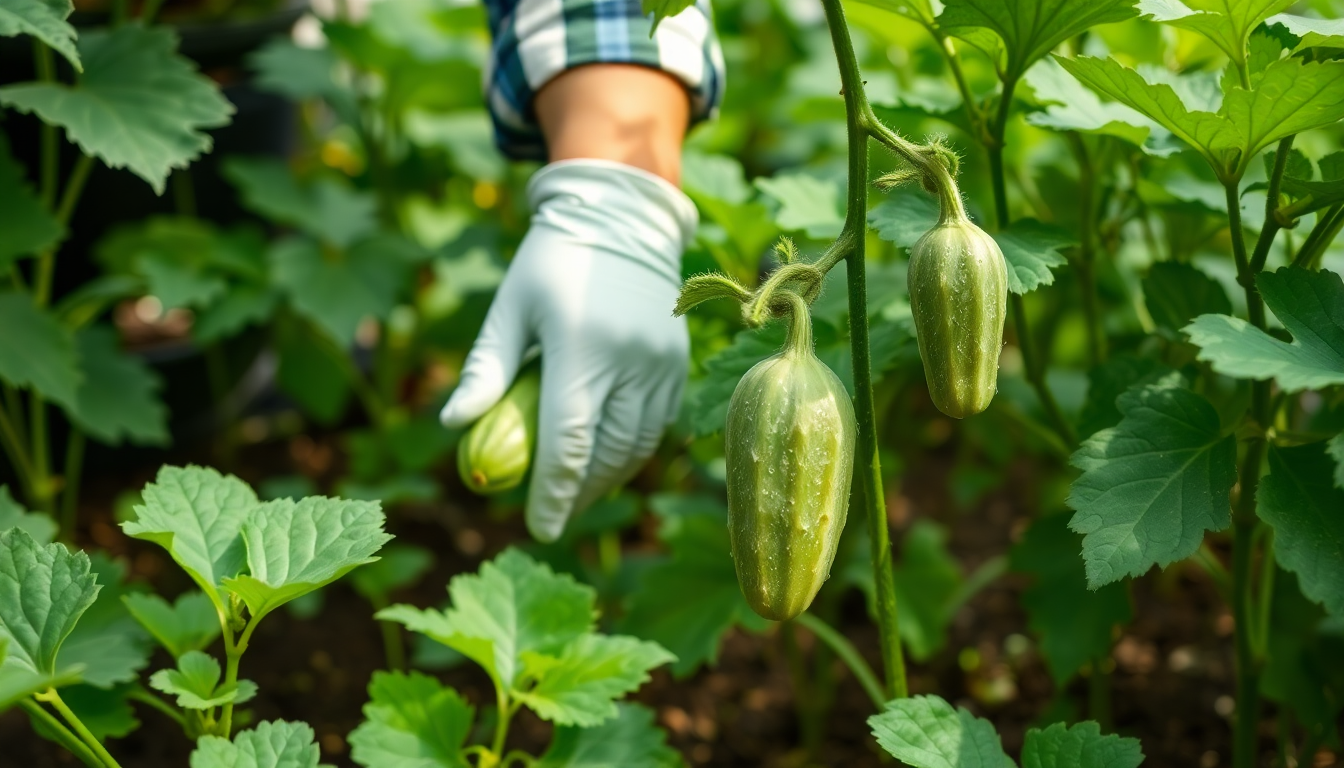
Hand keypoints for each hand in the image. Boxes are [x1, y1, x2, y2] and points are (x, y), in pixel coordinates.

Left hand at [440, 159, 697, 541]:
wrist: (620, 220)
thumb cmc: (549, 265)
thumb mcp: (509, 310)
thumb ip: (484, 370)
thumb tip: (452, 426)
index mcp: (582, 347)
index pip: (570, 441)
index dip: (553, 494)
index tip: (537, 528)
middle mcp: (630, 360)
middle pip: (606, 453)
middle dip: (577, 496)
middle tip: (551, 519)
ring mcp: (661, 364)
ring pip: (636, 447)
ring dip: (606, 481)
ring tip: (575, 498)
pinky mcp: (678, 365)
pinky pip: (655, 427)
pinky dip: (630, 454)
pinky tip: (606, 465)